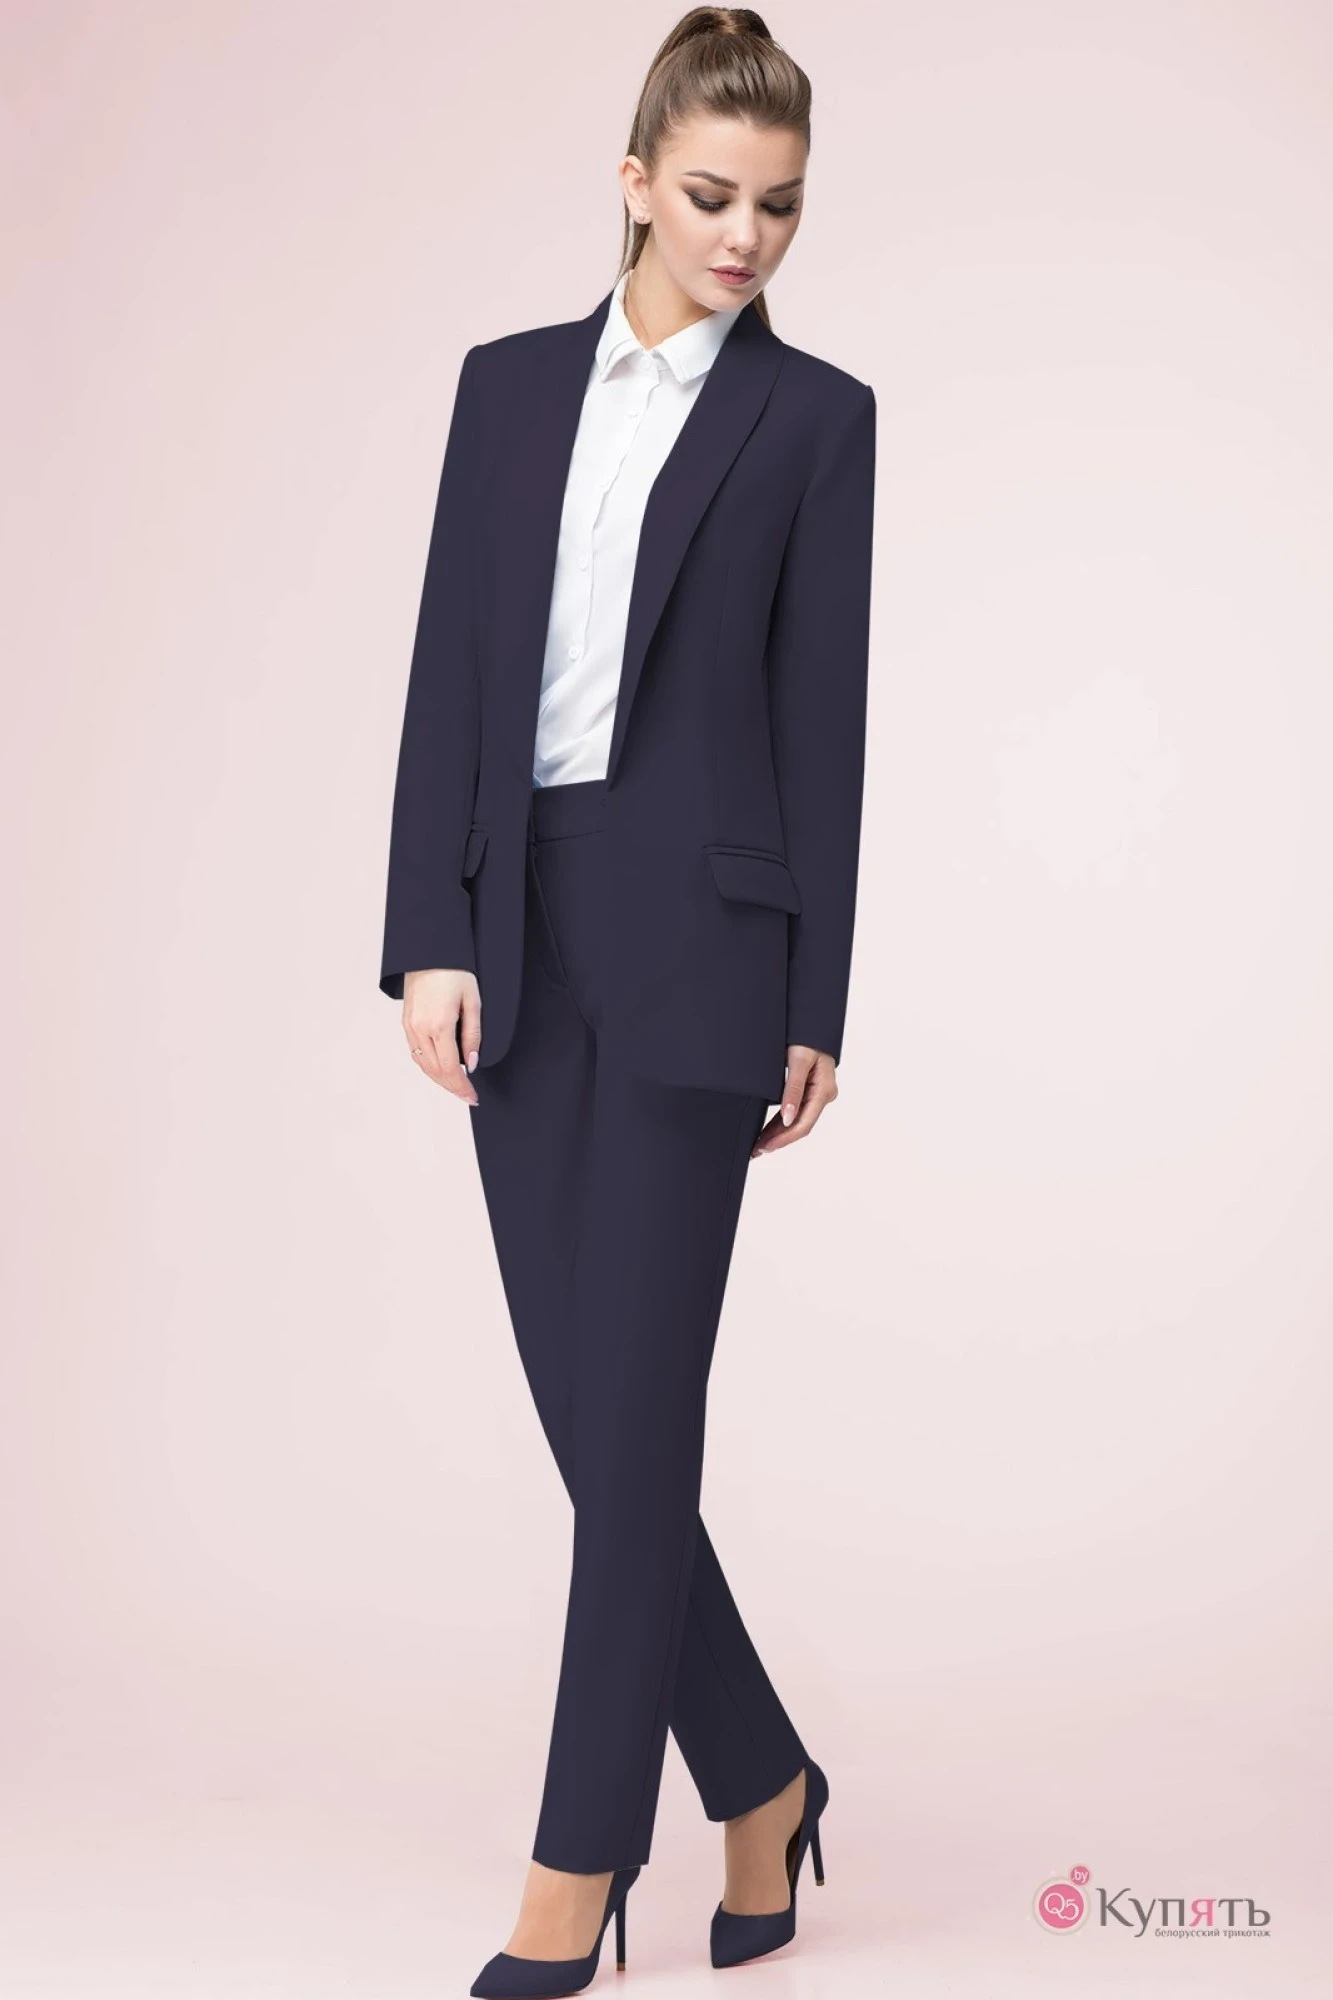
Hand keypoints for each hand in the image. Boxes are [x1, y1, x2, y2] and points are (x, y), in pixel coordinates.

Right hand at [402, 968, 480, 1103]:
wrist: (430, 951)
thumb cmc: (455, 971)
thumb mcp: (473, 1002)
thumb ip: (473, 1035)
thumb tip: (472, 1064)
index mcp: (439, 1026)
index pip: (451, 1069)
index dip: (462, 1087)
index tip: (473, 1098)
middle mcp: (420, 1029)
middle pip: (436, 1071)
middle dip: (452, 1087)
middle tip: (467, 1096)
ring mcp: (410, 1026)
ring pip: (424, 1064)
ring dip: (440, 1079)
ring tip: (456, 1085)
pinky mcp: (406, 1022)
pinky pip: (416, 1052)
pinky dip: (428, 1065)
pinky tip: (440, 1068)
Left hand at [751, 1046, 836, 1156]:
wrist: (810, 1023)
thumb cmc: (807, 1038)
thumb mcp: (798, 1061)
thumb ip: (793, 1090)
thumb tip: (787, 1118)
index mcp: (824, 1091)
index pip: (803, 1124)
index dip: (784, 1138)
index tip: (765, 1147)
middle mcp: (823, 1095)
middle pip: (800, 1126)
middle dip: (778, 1140)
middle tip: (756, 1151)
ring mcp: (817, 1094)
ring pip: (797, 1121)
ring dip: (778, 1134)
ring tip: (759, 1145)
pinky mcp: (809, 1091)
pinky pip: (795, 1111)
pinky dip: (781, 1123)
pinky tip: (768, 1131)